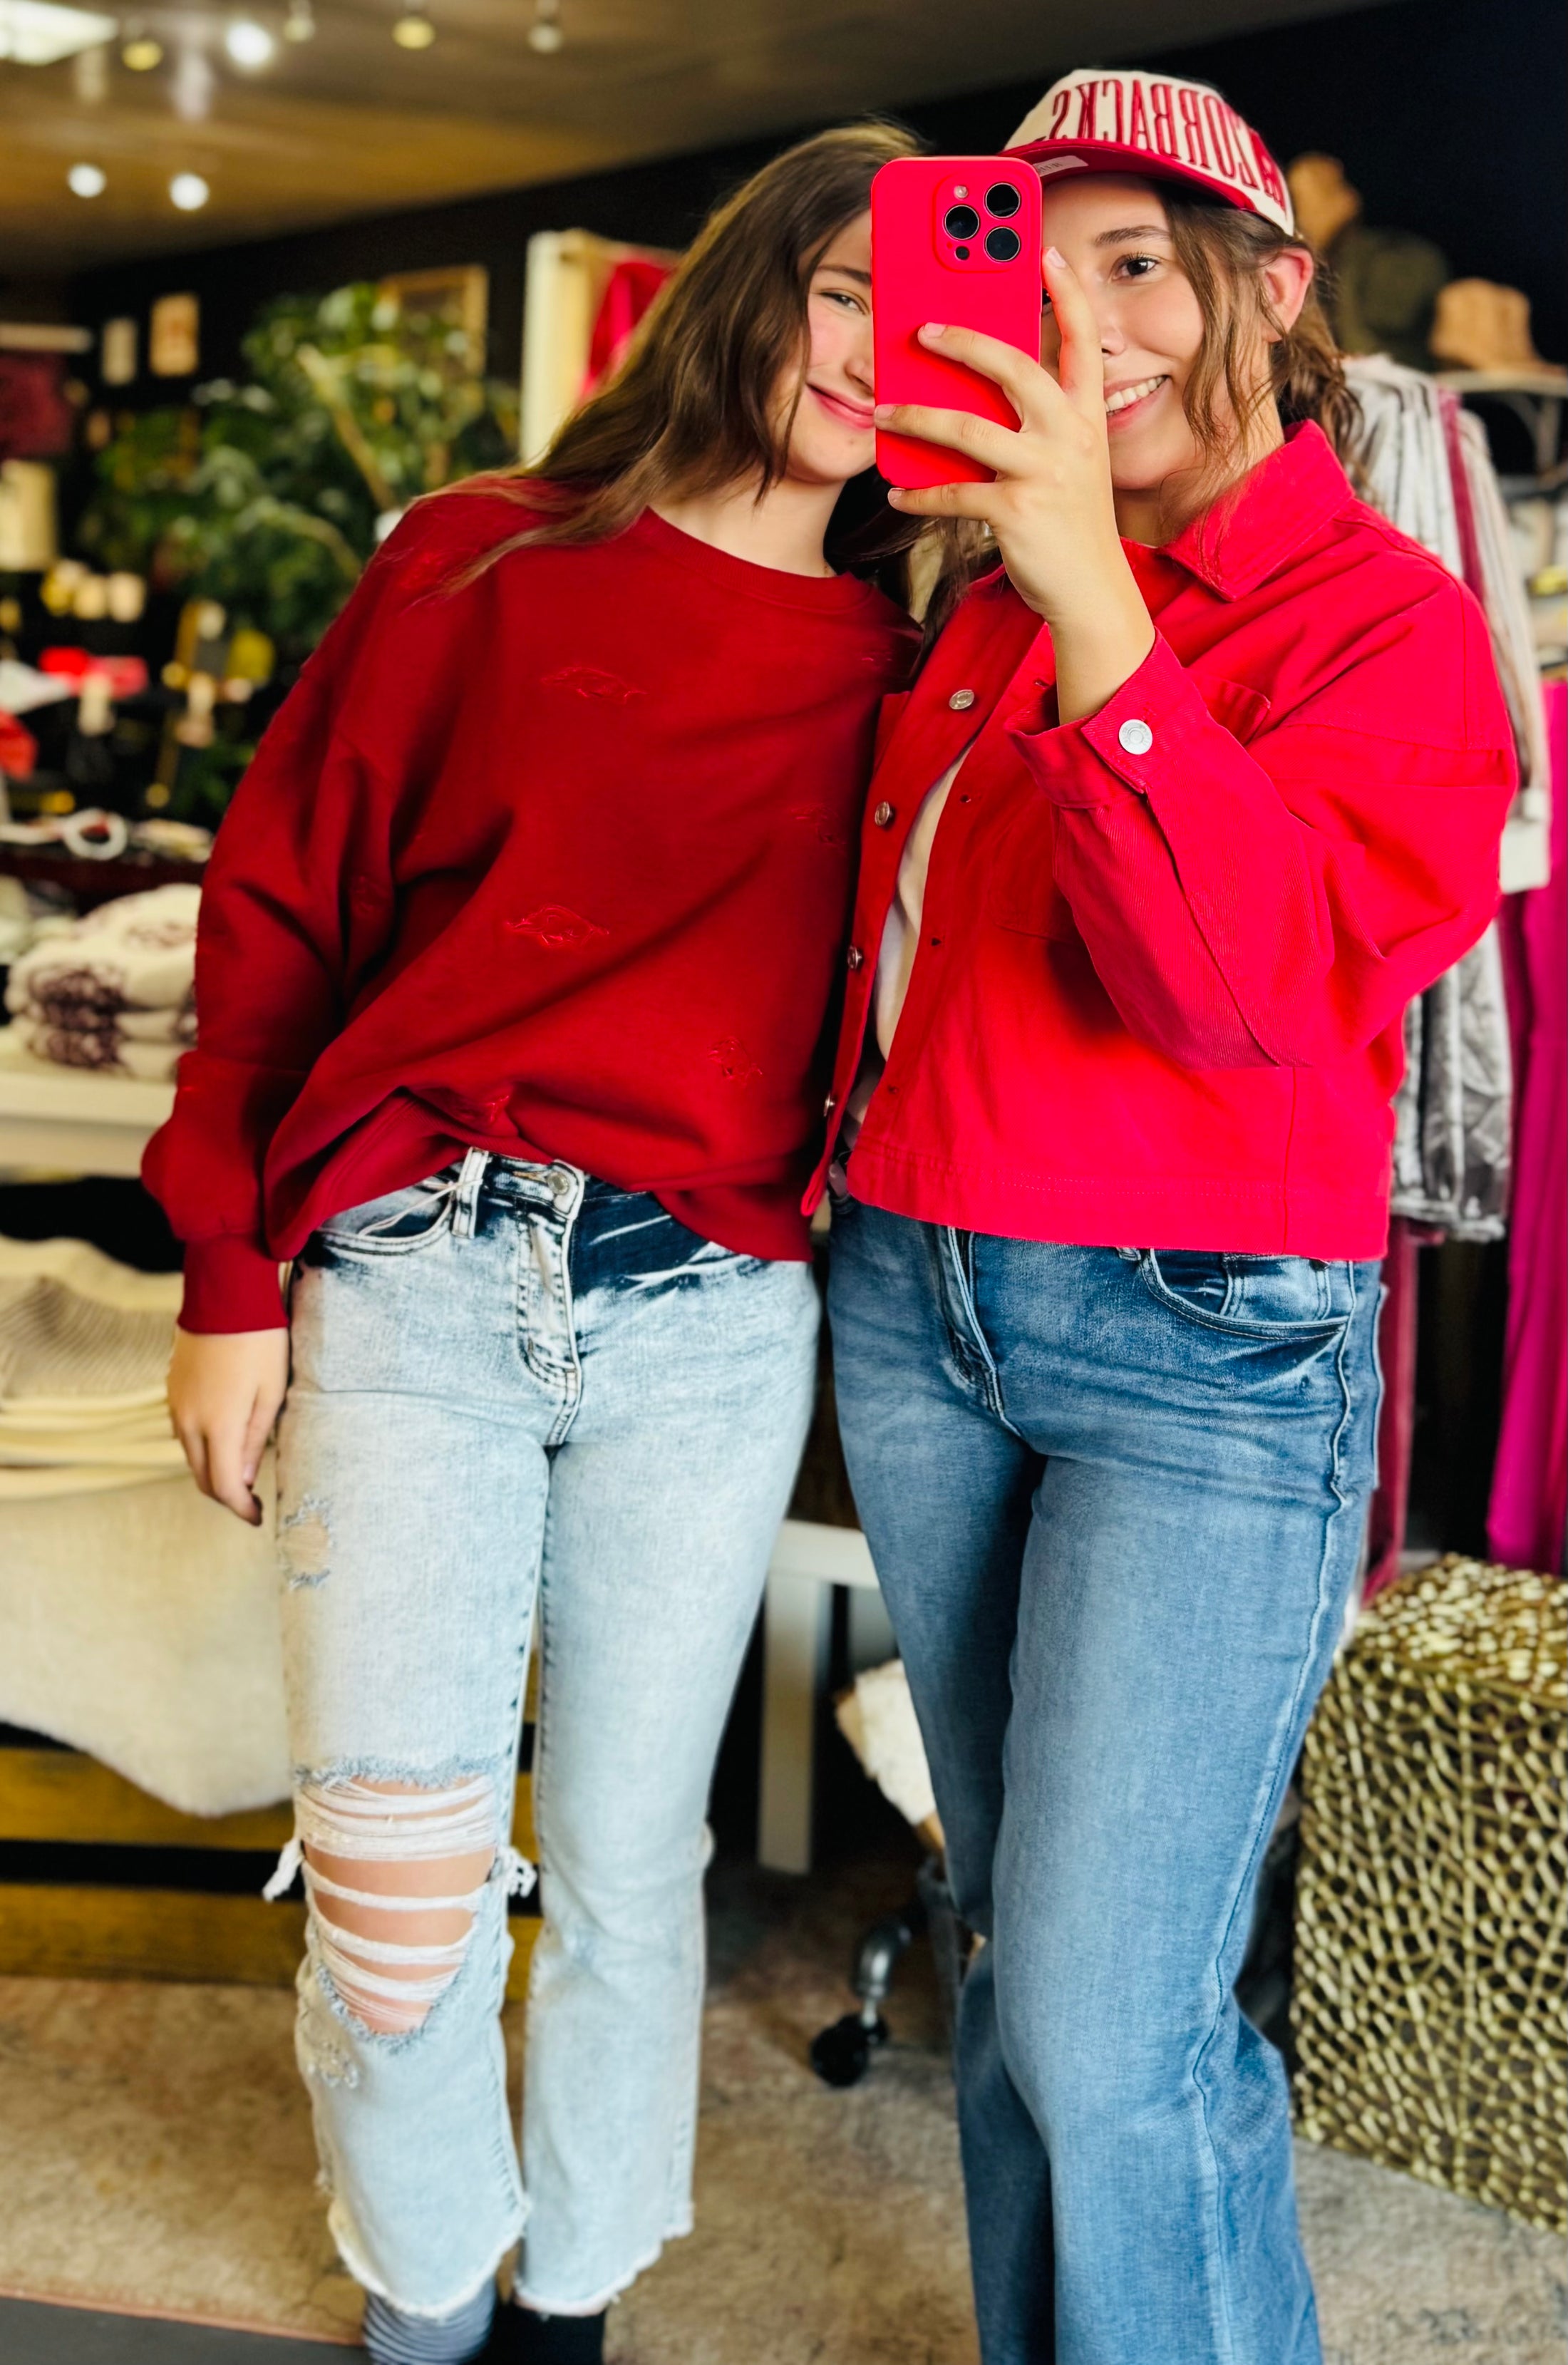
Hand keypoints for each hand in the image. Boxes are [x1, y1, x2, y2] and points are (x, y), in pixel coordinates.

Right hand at [168, 1325, 289, 1524]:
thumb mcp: (271, 1392)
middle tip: (252, 1500)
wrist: (225, 1296)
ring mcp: (176, 1405)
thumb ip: (255, 1439)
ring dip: (212, 1471)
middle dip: (226, 1495)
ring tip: (242, 1472)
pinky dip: (202, 1447)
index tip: (257, 1518)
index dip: (241, 1509)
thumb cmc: (260, 1341)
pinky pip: (184, 1432)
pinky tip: (224, 1440)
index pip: (224, 1487)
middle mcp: (189, 1421)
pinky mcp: (172, 1390)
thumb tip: (244, 1479)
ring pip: (190, 1456)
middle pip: (202, 1477)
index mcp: (218, 1426)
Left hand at [876, 248, 1154, 721]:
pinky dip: (919, 493)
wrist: (1091, 593)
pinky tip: (897, 490)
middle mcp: (1070, 436)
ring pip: (968, 428)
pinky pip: (953, 494)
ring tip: (884, 411)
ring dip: (917, 416)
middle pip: (1014, 366)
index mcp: (1084, 417)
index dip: (1066, 293)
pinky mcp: (1017, 512)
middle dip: (965, 339)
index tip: (1046, 251)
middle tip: (923, 329)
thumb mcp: (1065, 465)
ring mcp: (1045, 473)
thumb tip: (968, 397)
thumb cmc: (1070, 525)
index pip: (1083, 340)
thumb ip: (1032, 427)